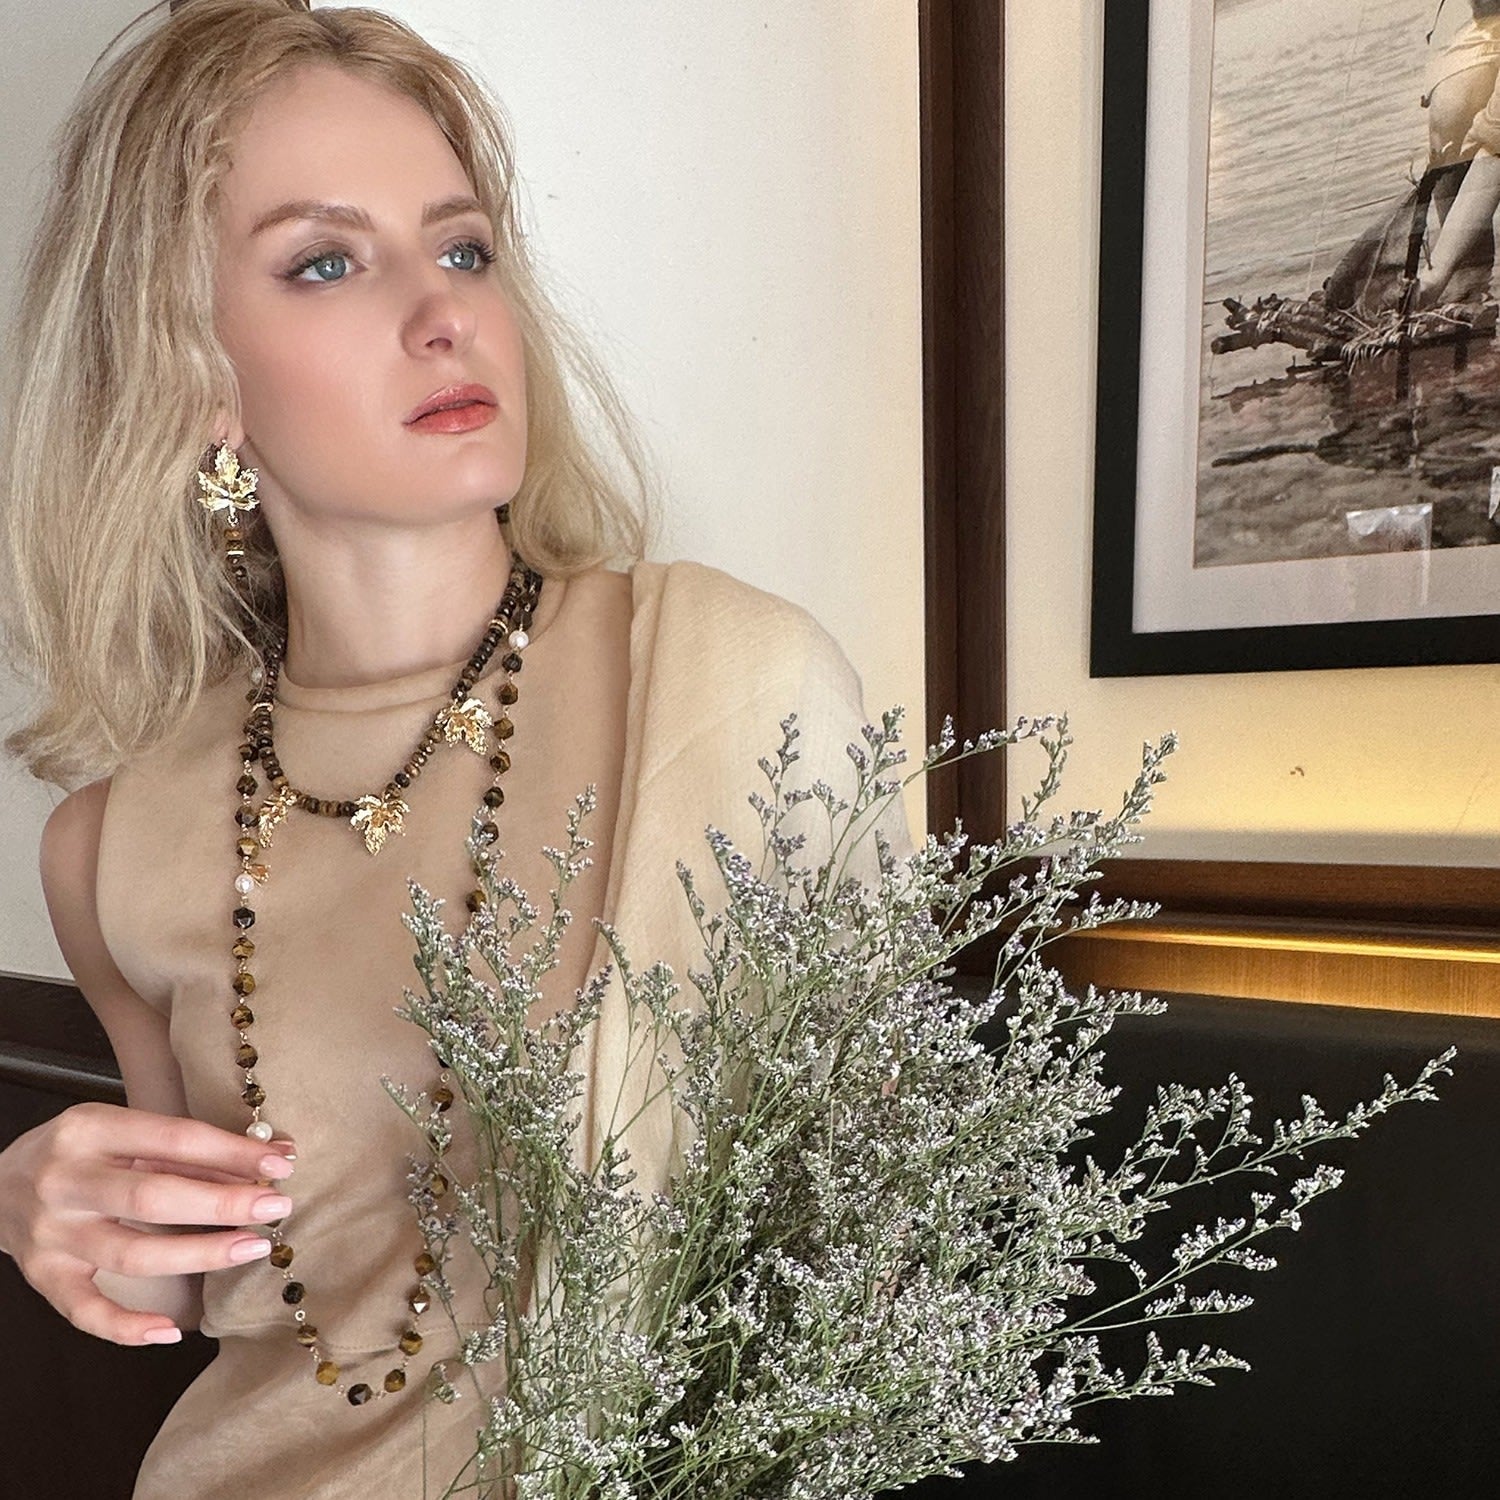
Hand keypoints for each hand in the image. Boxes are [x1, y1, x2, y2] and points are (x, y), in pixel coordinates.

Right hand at [0, 1101, 296, 1345]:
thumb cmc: (77, 1152)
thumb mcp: (121, 1130)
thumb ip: (184, 1148)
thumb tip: (268, 1160)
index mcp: (89, 1130)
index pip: (173, 1139)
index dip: (232, 1153)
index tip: (282, 1163)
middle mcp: (65, 1181)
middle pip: (152, 1198)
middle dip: (222, 1204)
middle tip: (275, 1207)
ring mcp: (51, 1235)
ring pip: (131, 1255)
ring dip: (198, 1255)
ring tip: (251, 1248)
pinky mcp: (43, 1277)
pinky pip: (85, 1312)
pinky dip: (128, 1327)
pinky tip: (172, 1330)